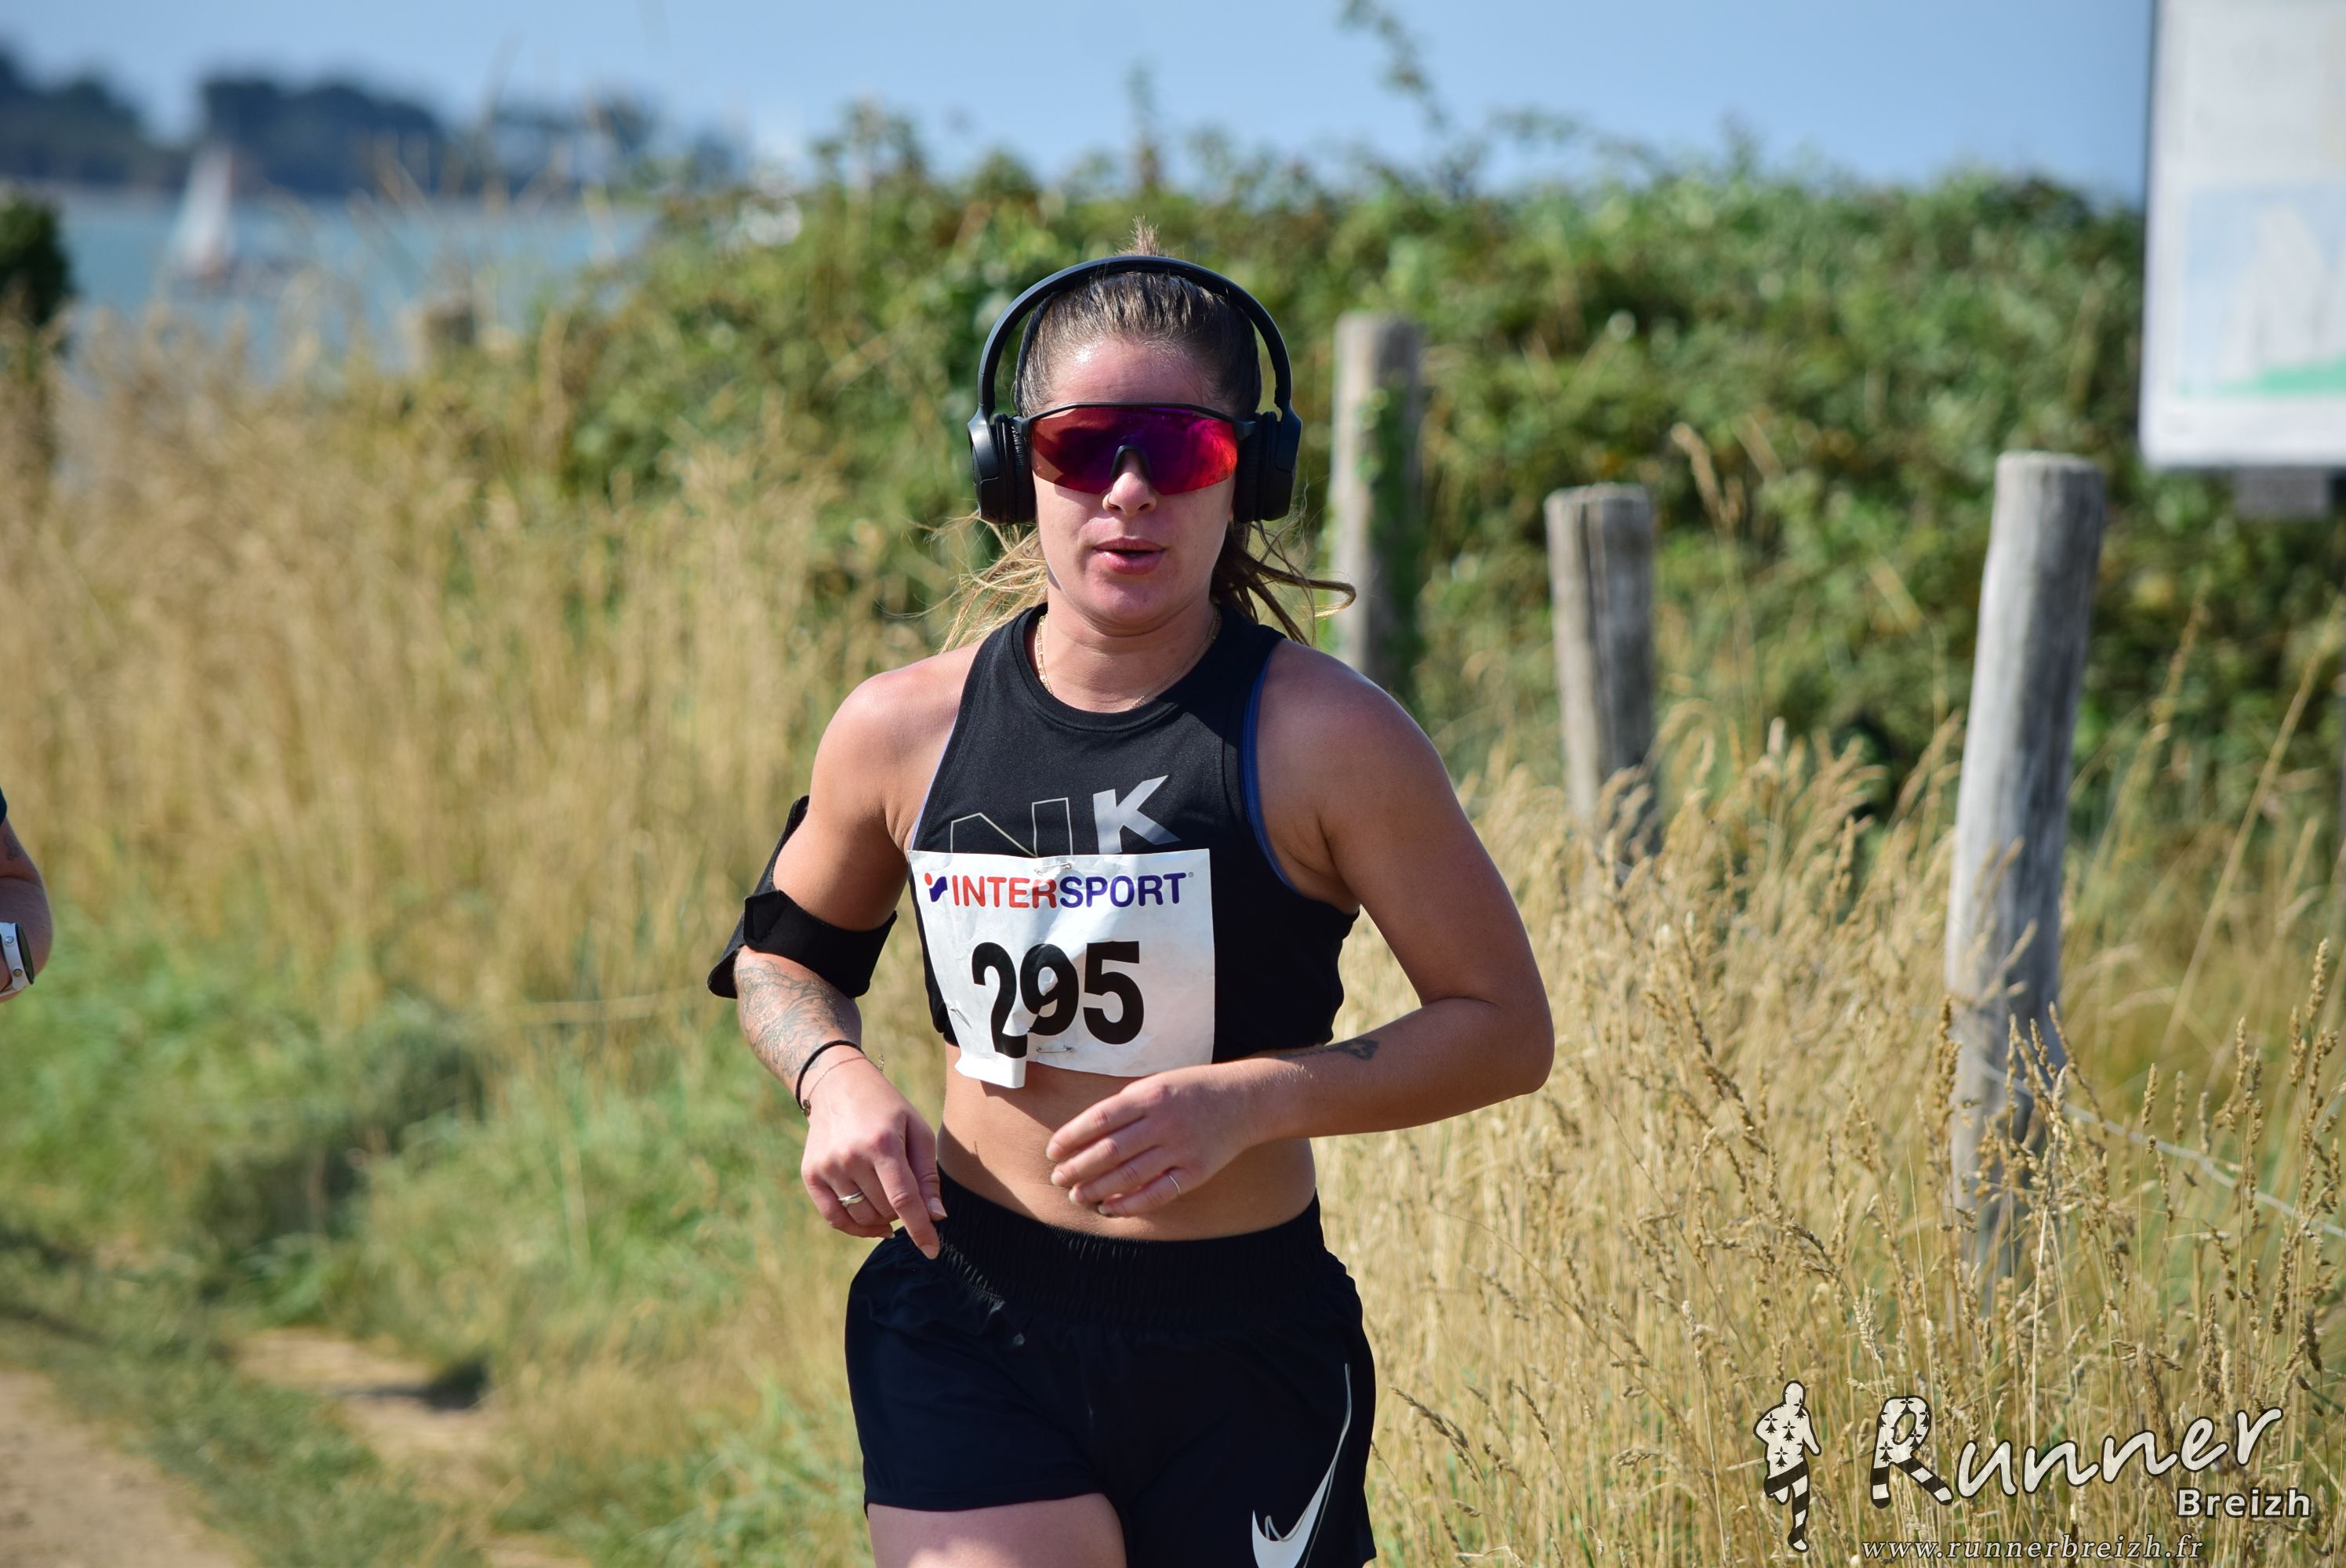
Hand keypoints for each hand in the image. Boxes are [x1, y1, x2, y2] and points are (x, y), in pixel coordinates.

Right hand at [800, 1053, 947, 1257]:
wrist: (837, 1085)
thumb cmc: (887, 1109)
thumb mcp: (917, 1130)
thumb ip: (927, 1175)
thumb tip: (936, 1217)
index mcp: (882, 1143)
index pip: (904, 1199)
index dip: (920, 1229)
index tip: (932, 1251)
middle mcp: (850, 1157)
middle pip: (885, 1210)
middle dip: (903, 1211)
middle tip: (906, 1190)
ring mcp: (827, 1167)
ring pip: (862, 1218)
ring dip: (882, 1218)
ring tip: (888, 1196)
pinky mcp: (811, 1174)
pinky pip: (835, 1218)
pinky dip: (856, 1228)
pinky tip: (874, 1224)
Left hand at [1044, 1063, 1261, 1218]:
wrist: (1246, 1099)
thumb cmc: (1192, 1090)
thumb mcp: (1157, 1083)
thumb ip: (1125, 1106)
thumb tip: (1083, 1134)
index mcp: (1151, 1095)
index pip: (1100, 1119)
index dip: (1071, 1137)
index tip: (1053, 1151)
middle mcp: (1165, 1122)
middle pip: (1110, 1150)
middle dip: (1078, 1168)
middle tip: (1058, 1178)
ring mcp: (1182, 1148)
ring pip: (1130, 1175)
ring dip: (1098, 1188)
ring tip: (1077, 1195)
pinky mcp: (1197, 1171)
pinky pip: (1159, 1193)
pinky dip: (1131, 1204)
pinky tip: (1110, 1208)